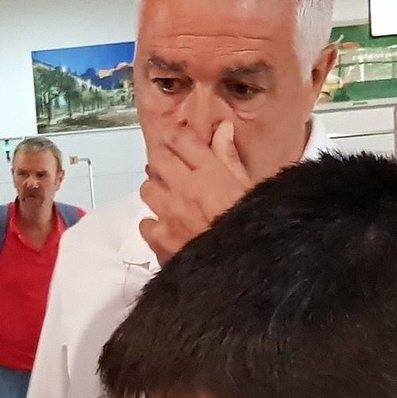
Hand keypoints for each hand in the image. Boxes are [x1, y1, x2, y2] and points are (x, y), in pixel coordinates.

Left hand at [139, 123, 252, 263]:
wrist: (241, 269)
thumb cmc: (251, 226)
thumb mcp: (249, 188)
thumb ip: (230, 158)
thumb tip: (223, 128)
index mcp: (210, 173)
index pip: (181, 139)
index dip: (177, 136)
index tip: (179, 142)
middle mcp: (185, 188)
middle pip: (158, 159)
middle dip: (163, 161)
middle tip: (173, 170)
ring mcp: (169, 214)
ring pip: (147, 189)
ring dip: (156, 191)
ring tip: (170, 200)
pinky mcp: (160, 239)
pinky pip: (145, 223)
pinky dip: (153, 225)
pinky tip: (166, 229)